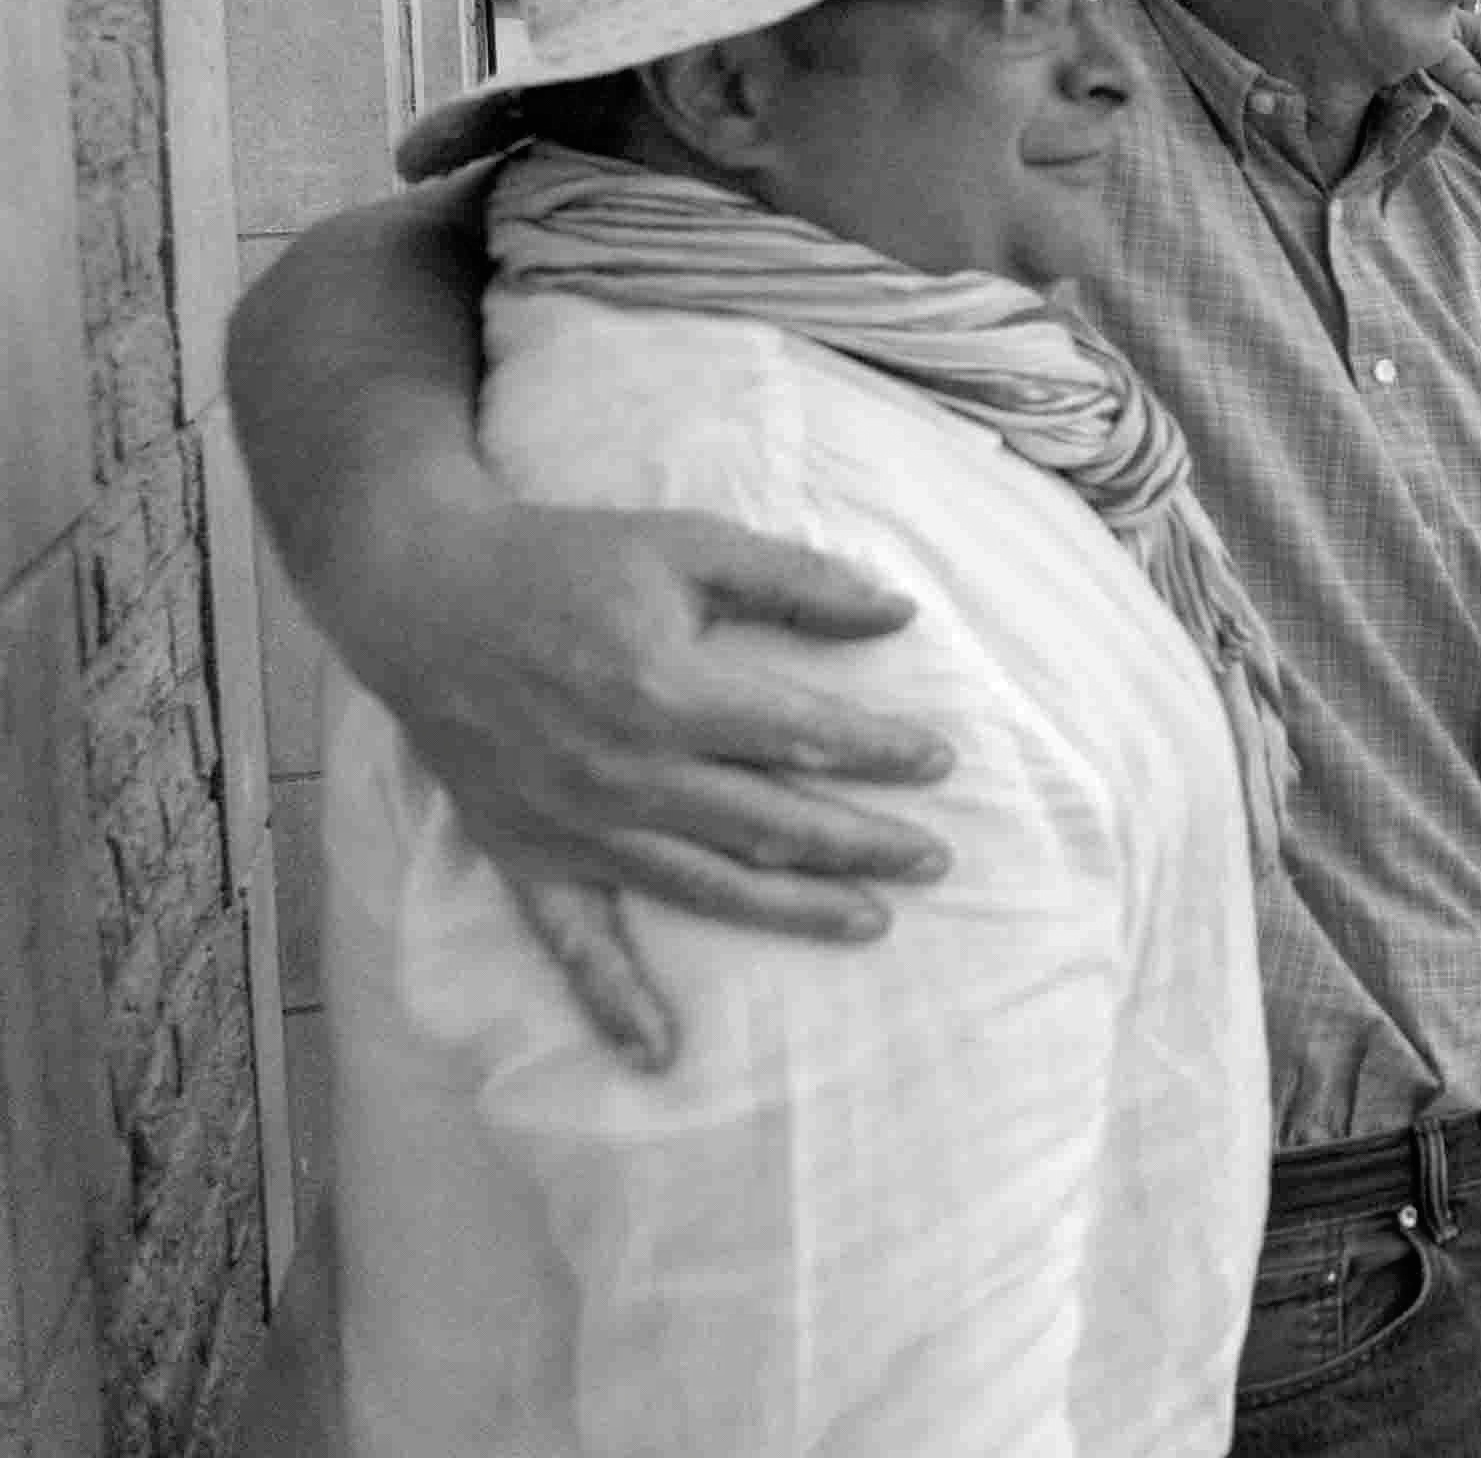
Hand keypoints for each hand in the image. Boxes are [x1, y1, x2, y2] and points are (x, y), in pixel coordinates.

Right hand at [337, 504, 946, 1064]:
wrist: (422, 594)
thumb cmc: (565, 561)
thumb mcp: (687, 545)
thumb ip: (795, 583)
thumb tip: (900, 614)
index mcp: (665, 692)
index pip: (801, 736)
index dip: (879, 752)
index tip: (940, 761)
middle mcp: (624, 773)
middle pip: (770, 825)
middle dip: (862, 844)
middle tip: (935, 859)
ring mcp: (574, 825)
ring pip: (706, 886)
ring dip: (793, 911)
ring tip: (872, 922)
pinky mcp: (525, 855)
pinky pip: (573, 943)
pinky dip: (613, 1001)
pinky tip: (659, 1053)